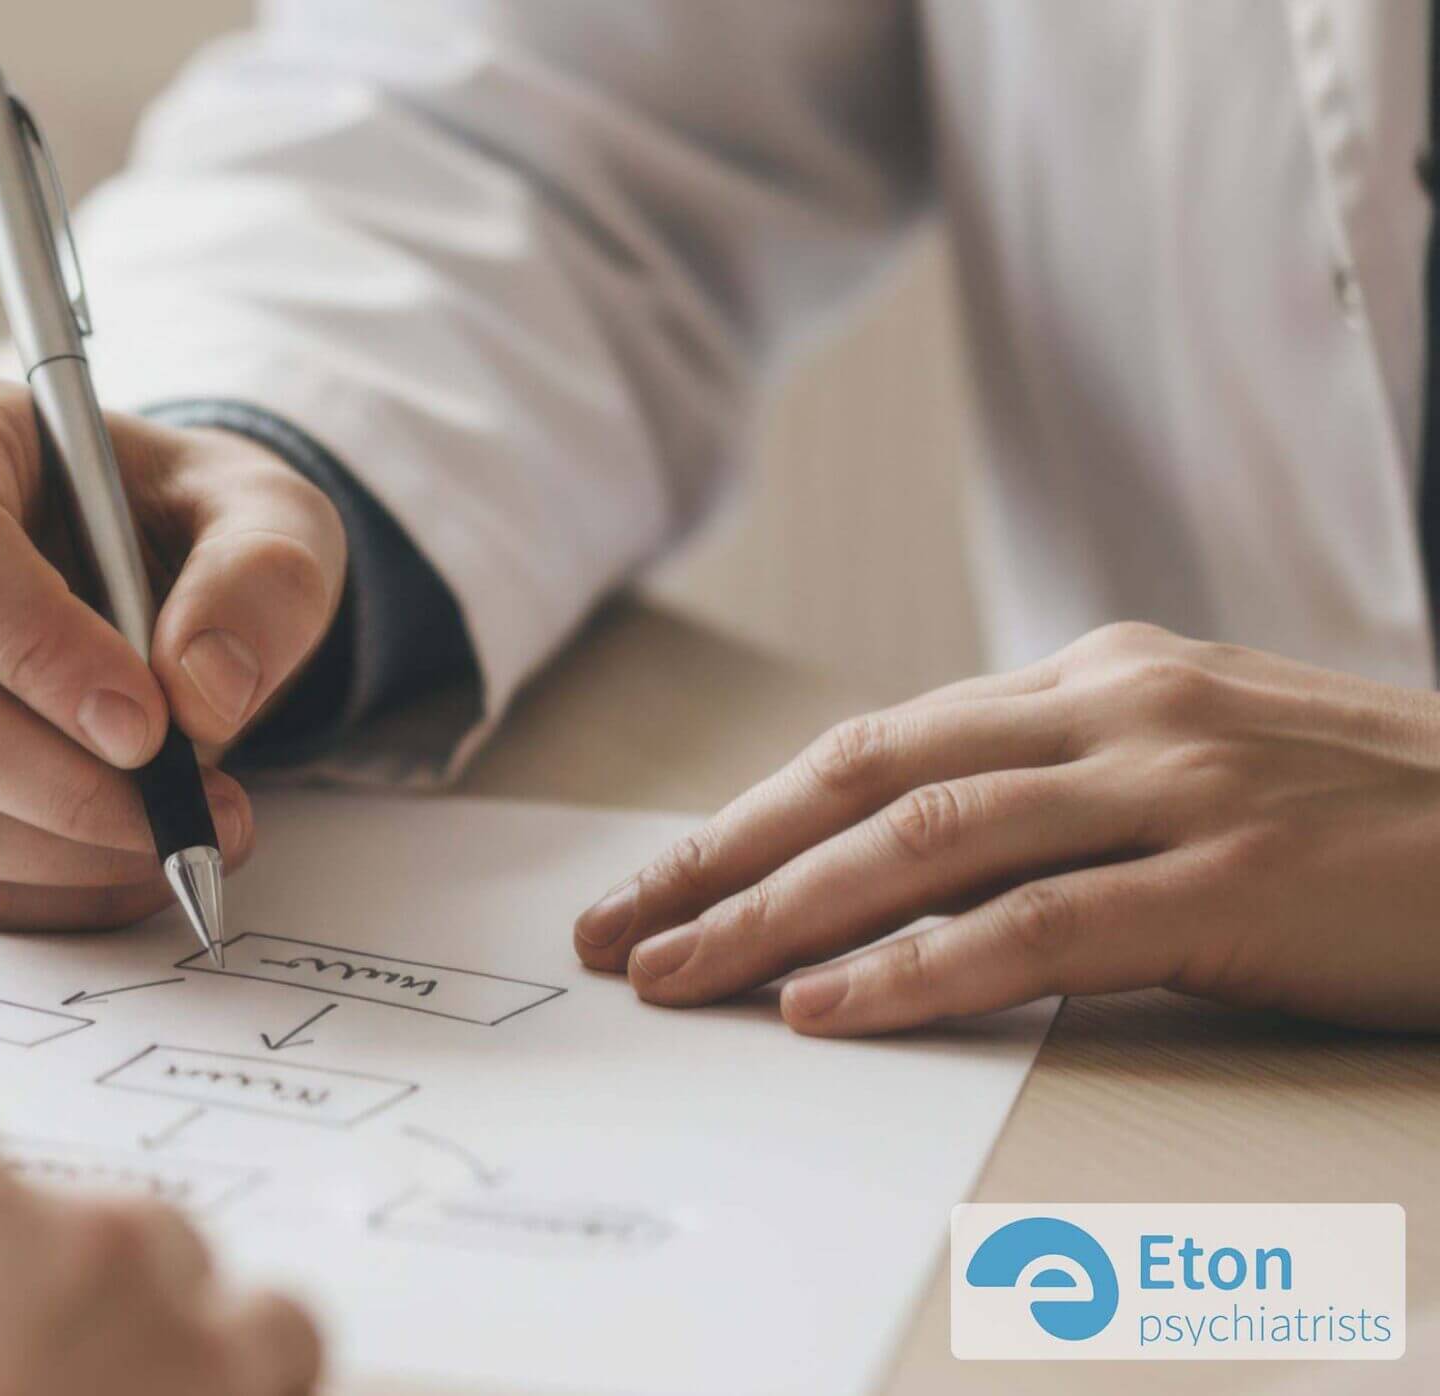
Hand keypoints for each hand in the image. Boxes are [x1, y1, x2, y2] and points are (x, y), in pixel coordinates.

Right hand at [0, 373, 346, 929]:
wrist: (140, 576)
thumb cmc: (181, 523)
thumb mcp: (266, 511)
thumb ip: (262, 576)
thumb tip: (203, 690)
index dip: (36, 647)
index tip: (148, 722)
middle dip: (64, 782)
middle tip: (190, 808)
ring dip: (64, 850)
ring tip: (182, 832)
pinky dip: (44, 891)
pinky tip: (127, 862)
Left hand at [572, 622, 1439, 1034]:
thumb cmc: (1374, 817)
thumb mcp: (1200, 765)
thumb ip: (1062, 789)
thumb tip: (903, 859)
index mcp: (1100, 676)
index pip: (879, 744)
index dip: (752, 816)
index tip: (655, 880)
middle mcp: (1119, 708)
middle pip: (866, 777)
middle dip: (723, 858)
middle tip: (619, 932)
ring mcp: (1175, 787)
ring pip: (923, 842)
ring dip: (781, 915)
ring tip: (683, 978)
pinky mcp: (1230, 883)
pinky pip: (1034, 927)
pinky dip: (916, 970)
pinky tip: (828, 1010)